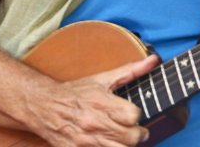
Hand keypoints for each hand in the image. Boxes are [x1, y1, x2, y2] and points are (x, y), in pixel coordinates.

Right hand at [35, 52, 158, 146]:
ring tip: (124, 138)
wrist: (46, 106)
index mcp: (102, 103)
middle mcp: (95, 123)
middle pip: (130, 137)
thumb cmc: (77, 92)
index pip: (133, 115)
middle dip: (138, 134)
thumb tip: (153, 60)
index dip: (137, 115)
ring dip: (125, 145)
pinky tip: (110, 144)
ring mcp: (85, 142)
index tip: (134, 114)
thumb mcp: (103, 78)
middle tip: (138, 131)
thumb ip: (130, 71)